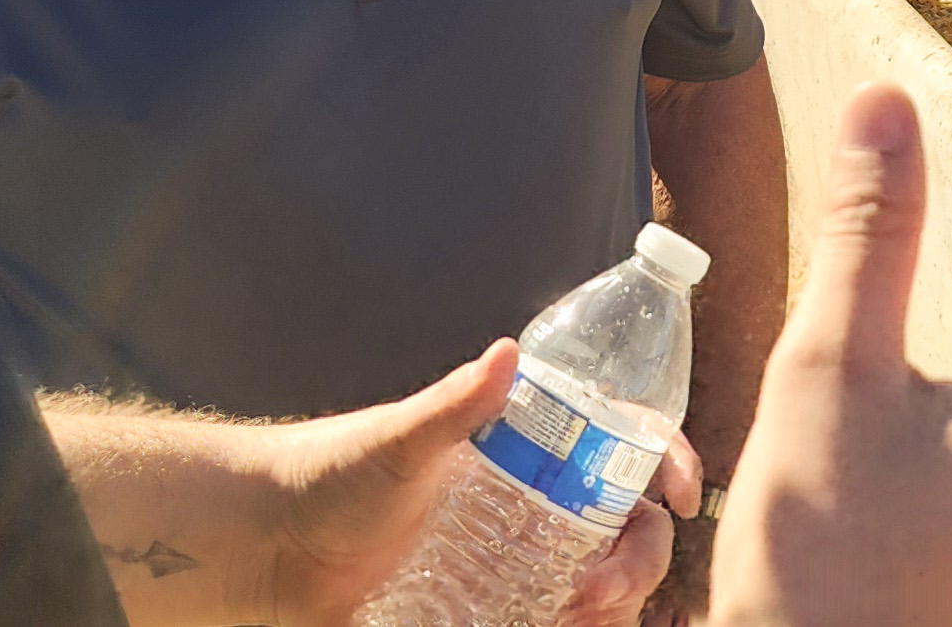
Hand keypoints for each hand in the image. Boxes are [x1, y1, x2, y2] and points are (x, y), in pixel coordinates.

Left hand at [256, 349, 695, 626]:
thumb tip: (509, 352)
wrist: (271, 549)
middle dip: (640, 556)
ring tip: (580, 614)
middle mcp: (535, 503)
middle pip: (630, 526)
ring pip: (608, 583)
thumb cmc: (331, 476)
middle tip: (600, 586)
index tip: (680, 492)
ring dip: (618, 602)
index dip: (666, 460)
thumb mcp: (399, 440)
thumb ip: (456, 405)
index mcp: (527, 449)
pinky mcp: (493, 610)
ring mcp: (519, 561)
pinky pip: (560, 623)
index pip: (623, 444)